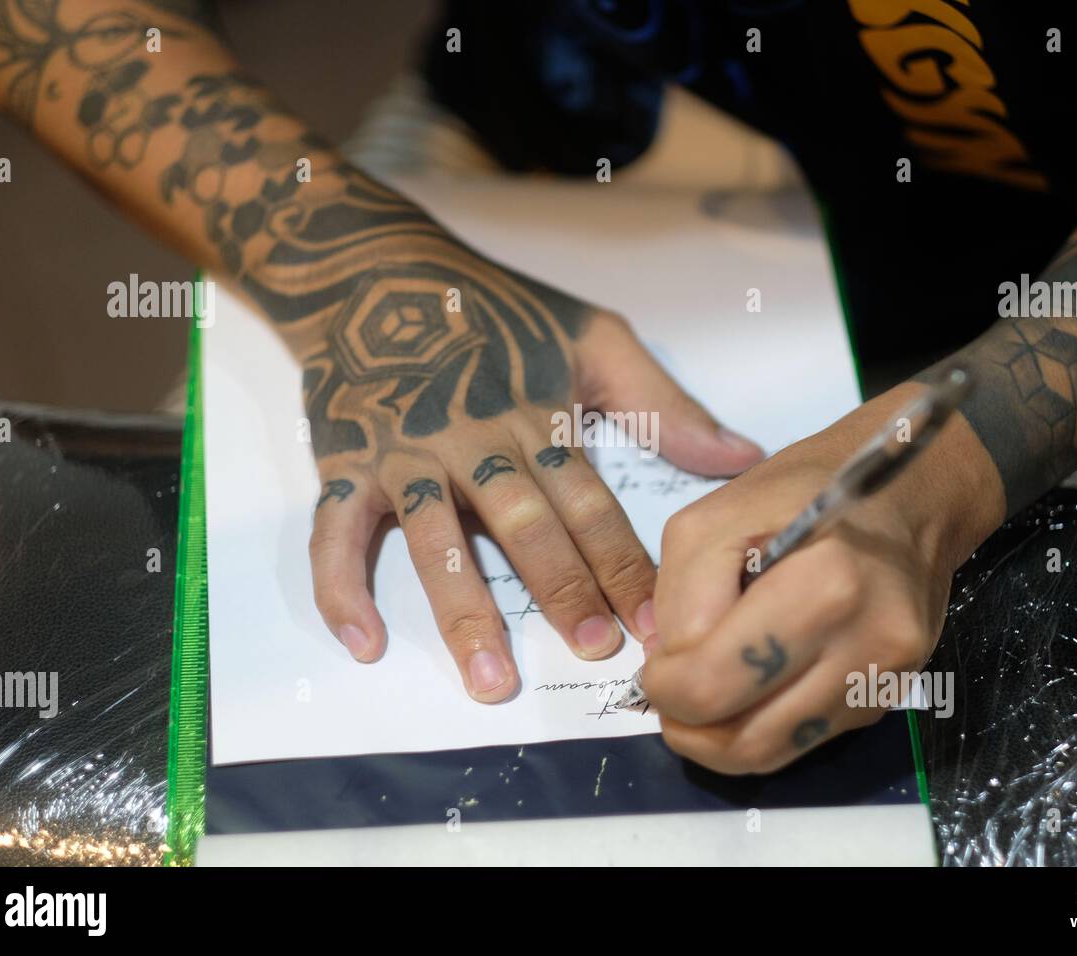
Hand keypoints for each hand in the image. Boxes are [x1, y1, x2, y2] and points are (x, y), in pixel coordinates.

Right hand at [253, 175, 763, 699]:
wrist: (373, 268)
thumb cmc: (491, 306)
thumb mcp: (591, 334)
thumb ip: (662, 400)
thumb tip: (741, 455)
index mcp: (536, 419)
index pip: (590, 505)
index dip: (625, 566)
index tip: (655, 625)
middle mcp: (474, 444)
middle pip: (524, 528)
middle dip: (563, 591)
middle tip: (594, 651)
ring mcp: (405, 457)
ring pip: (437, 542)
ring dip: (464, 612)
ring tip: (490, 680)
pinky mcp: (345, 463)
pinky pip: (334, 532)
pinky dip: (341, 586)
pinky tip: (364, 643)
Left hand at [642, 384, 1001, 772]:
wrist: (908, 497)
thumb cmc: (806, 490)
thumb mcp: (715, 516)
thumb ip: (679, 595)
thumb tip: (669, 665)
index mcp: (824, 587)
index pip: (714, 682)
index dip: (664, 684)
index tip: (655, 663)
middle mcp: (866, 645)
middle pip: (744, 739)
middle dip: (686, 722)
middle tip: (667, 690)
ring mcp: (883, 681)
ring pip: (772, 754)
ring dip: (718, 739)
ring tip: (699, 695)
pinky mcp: (886, 699)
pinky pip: (804, 741)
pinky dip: (760, 725)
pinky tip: (748, 685)